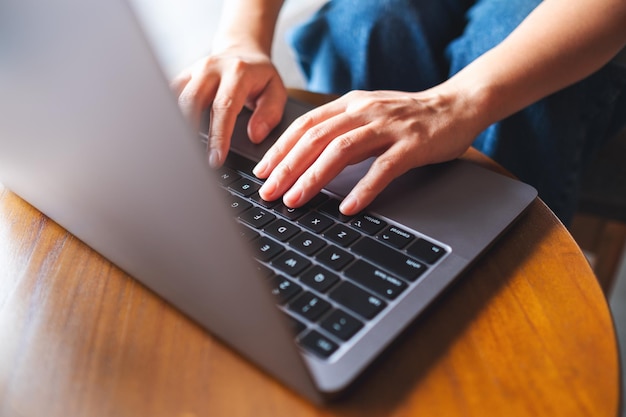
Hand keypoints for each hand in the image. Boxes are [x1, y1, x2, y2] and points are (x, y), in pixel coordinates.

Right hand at [171, 48, 286, 166]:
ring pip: (176, 98)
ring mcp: (194, 70)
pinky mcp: (183, 75)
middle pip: (192, 101)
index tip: (215, 159)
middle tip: (193, 160)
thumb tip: (255, 135)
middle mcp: (211, 68)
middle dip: (190, 133)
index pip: (223, 107)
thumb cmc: (260, 75)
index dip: (218, 136)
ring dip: (177, 125)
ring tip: (182, 151)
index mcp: (237, 72)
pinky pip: (171, 95)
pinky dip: (171, 115)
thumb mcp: (276, 90)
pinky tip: (173, 133)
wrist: (242, 49)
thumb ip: (270, 113)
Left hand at [253, 89, 480, 214]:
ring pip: (341, 151)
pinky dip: (363, 189)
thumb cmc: (407, 117)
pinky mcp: (411, 145)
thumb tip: (305, 158)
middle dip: (287, 167)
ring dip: (314, 178)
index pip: (304, 125)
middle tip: (268, 193)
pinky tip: (348, 207)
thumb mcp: (367, 116)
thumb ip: (340, 131)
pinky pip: (383, 168)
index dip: (279, 149)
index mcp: (349, 105)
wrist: (456, 106)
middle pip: (316, 138)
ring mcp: (388, 127)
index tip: (261, 172)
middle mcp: (363, 112)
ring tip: (296, 200)